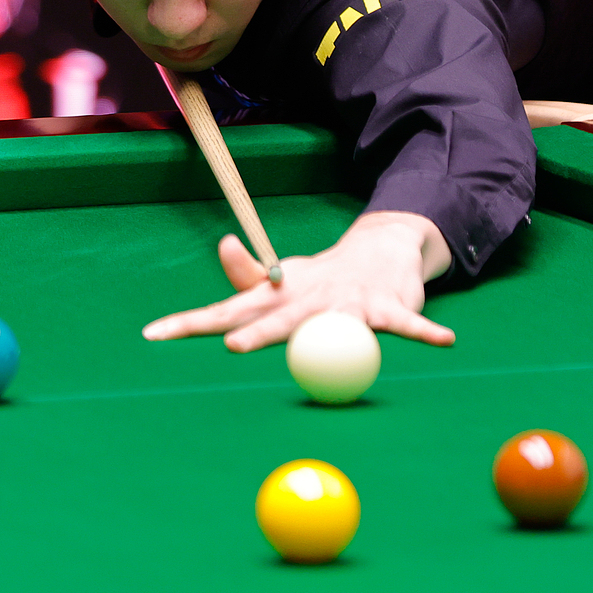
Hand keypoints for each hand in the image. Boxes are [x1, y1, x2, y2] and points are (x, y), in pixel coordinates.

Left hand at [141, 210, 456, 352]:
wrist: (381, 253)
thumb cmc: (321, 281)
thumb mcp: (282, 284)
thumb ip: (248, 282)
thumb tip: (222, 248)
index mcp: (277, 297)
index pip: (226, 311)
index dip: (189, 323)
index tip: (151, 335)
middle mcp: (308, 298)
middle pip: (275, 318)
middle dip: (254, 331)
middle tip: (230, 344)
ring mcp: (348, 302)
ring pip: (332, 323)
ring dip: (323, 333)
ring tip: (328, 341)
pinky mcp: (387, 308)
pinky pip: (404, 325)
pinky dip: (423, 332)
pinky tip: (442, 341)